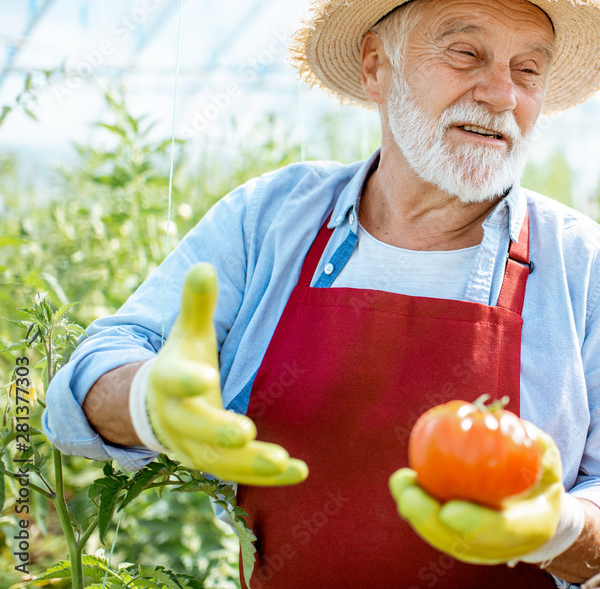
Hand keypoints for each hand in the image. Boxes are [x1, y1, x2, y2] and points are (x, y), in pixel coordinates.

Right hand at [142, 263, 307, 485]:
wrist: (155, 408)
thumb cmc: (182, 361)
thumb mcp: (188, 333)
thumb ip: (197, 304)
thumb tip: (204, 265)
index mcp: (168, 380)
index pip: (175, 380)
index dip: (188, 379)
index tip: (206, 376)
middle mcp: (178, 419)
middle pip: (196, 429)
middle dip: (219, 433)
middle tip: (244, 434)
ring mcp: (193, 446)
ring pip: (219, 461)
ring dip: (250, 464)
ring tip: (283, 462)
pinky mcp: (212, 464)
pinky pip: (239, 475)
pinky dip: (269, 477)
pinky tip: (299, 472)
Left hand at [389, 420, 562, 564]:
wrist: (540, 510)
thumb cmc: (542, 477)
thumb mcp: (549, 458)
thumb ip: (532, 442)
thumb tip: (502, 420)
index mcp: (532, 527)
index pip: (500, 531)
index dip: (474, 524)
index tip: (449, 510)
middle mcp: (503, 547)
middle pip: (460, 543)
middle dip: (430, 521)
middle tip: (409, 495)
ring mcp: (481, 548)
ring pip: (442, 538)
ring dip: (417, 514)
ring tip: (400, 483)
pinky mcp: (462, 541)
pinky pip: (437, 527)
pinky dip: (419, 508)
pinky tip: (406, 482)